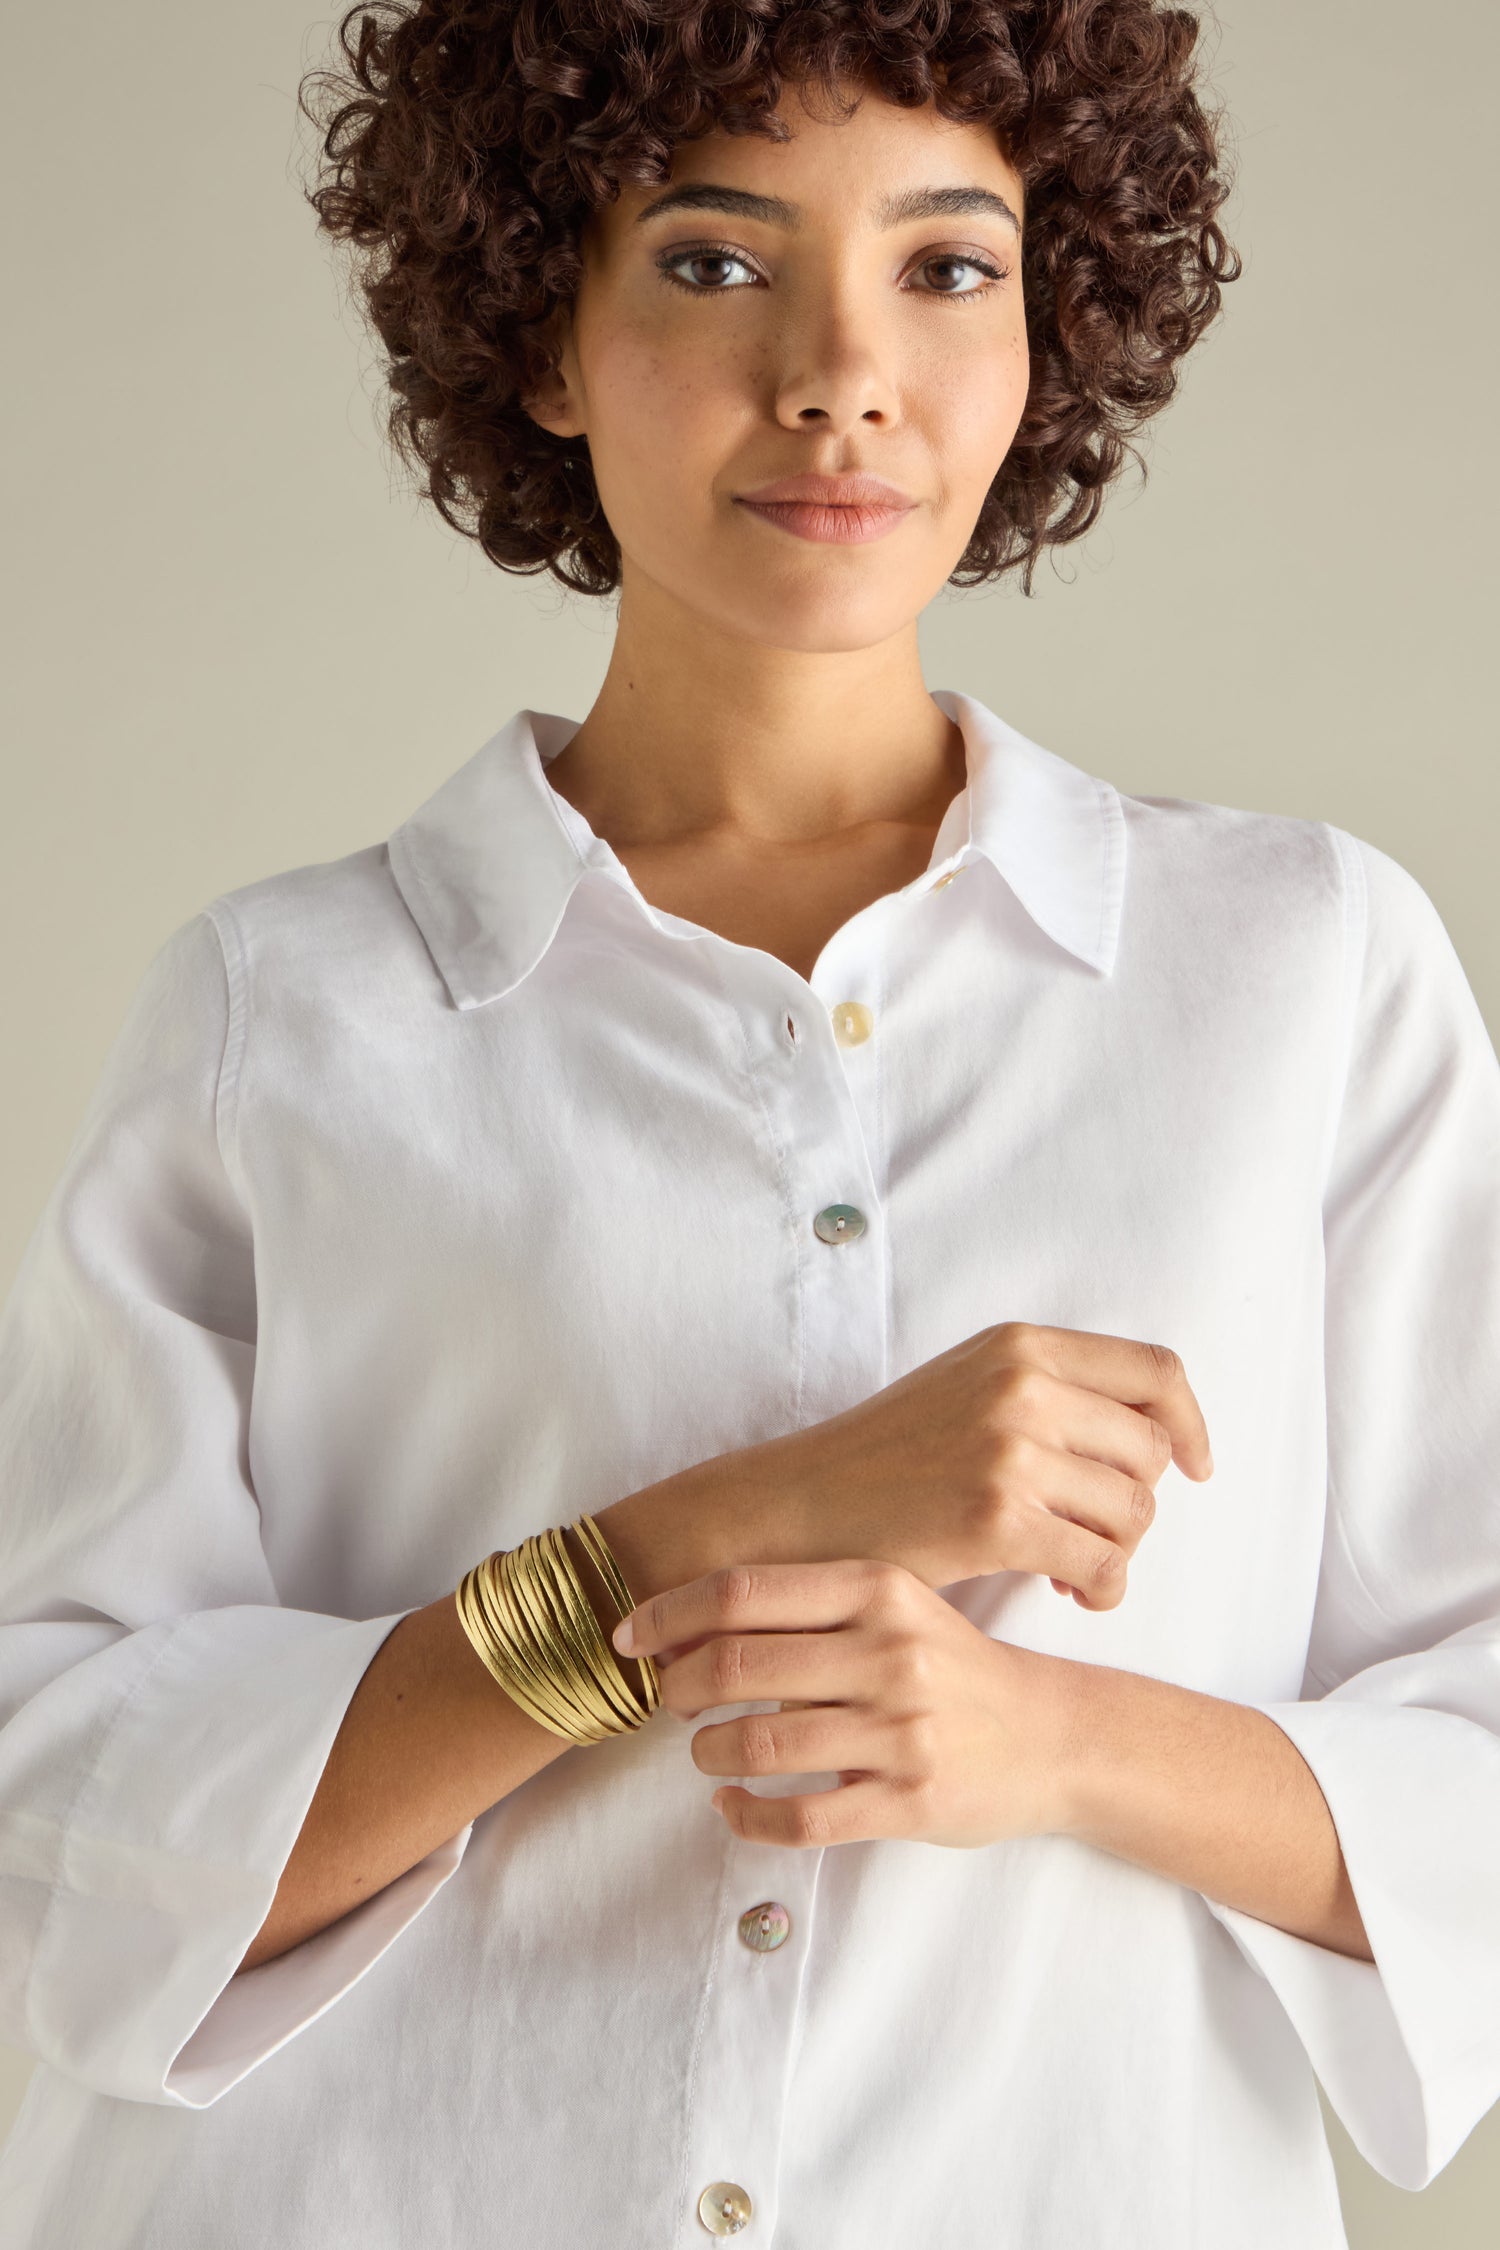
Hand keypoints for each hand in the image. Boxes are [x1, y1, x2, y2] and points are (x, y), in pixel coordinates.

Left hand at [613, 1555, 1074, 1847]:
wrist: (1051, 1736)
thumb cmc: (950, 1666)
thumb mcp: (895, 1607)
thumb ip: (808, 1606)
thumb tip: (685, 1617)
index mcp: (879, 1589)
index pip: (742, 1592)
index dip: (667, 1613)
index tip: (628, 1637)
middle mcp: (891, 1652)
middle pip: (737, 1665)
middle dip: (678, 1688)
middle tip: (669, 1701)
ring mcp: (903, 1731)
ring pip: (759, 1746)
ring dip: (707, 1754)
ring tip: (705, 1754)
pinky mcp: (911, 1802)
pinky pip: (800, 1819)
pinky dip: (746, 1818)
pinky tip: (733, 1808)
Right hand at [653, 1320, 1212, 1612]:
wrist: (802, 1506)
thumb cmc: (886, 1459)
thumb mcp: (969, 1388)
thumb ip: (1049, 1390)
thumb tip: (1151, 1430)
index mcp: (1021, 1345)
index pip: (1155, 1371)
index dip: (1190, 1424)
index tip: (1194, 1466)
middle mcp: (1023, 1385)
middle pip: (1152, 1451)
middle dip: (1138, 1503)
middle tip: (1095, 1533)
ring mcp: (1011, 1448)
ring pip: (1135, 1511)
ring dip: (1119, 1551)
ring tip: (1073, 1567)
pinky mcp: (997, 1516)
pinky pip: (1103, 1561)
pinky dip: (1103, 1588)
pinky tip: (1068, 1591)